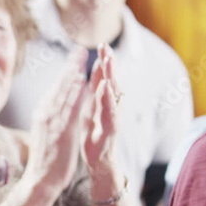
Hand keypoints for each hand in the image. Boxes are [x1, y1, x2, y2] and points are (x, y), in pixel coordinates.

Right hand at [23, 51, 86, 192]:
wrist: (40, 180)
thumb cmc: (45, 160)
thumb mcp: (45, 134)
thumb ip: (49, 120)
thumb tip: (52, 111)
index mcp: (42, 114)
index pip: (55, 89)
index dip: (65, 73)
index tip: (74, 60)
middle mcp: (45, 114)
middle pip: (59, 86)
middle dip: (70, 66)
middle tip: (81, 49)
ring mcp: (52, 121)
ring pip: (64, 92)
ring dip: (74, 73)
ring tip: (83, 58)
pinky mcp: (61, 129)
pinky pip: (70, 107)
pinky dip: (76, 92)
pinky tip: (83, 81)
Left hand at [83, 44, 119, 170]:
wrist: (98, 162)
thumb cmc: (94, 134)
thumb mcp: (91, 109)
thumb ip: (94, 90)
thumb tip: (95, 69)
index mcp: (103, 102)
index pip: (104, 78)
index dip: (104, 61)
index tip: (102, 44)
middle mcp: (110, 108)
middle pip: (111, 81)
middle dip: (109, 64)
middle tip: (106, 47)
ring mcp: (112, 118)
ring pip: (113, 94)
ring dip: (111, 77)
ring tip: (108, 61)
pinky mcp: (110, 131)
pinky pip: (110, 113)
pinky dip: (108, 100)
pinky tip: (106, 88)